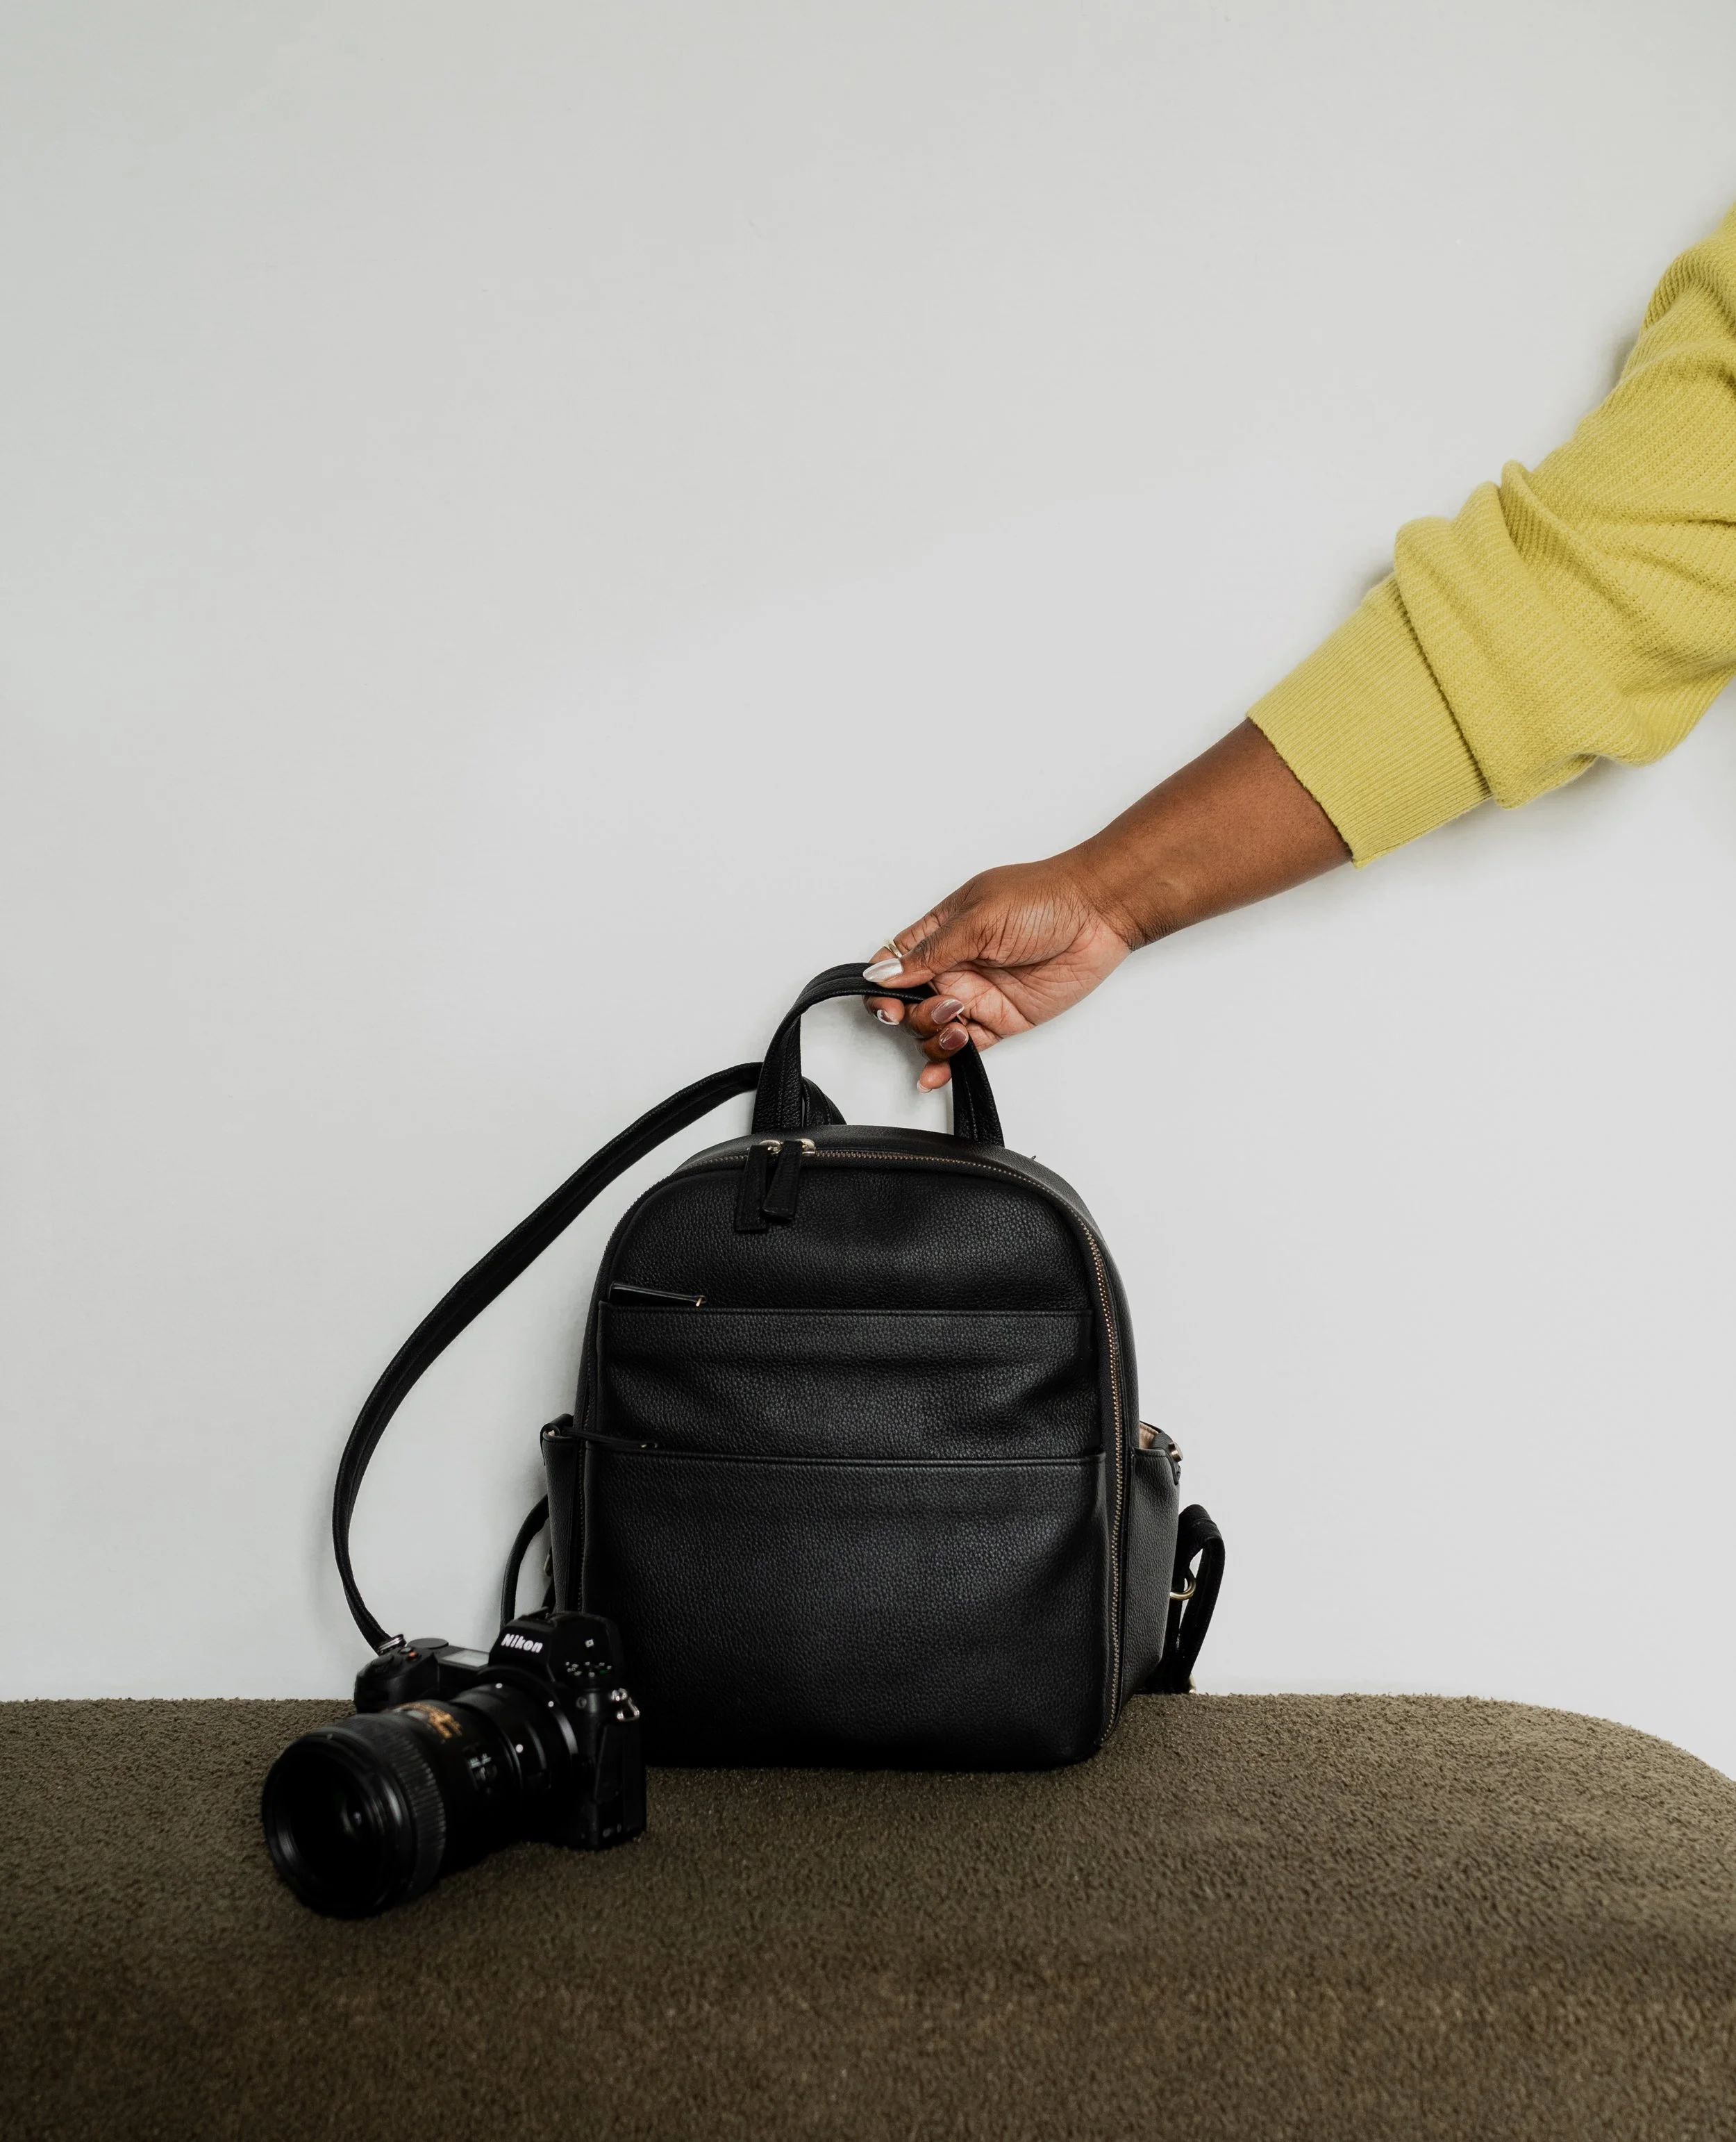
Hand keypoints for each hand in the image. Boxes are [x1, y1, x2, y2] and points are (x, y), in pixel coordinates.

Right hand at [864, 855, 1135, 1089]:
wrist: (1097, 916)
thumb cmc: (1043, 900)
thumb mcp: (977, 919)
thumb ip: (931, 951)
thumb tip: (885, 973)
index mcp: (941, 933)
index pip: (895, 965)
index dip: (883, 987)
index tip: (888, 1002)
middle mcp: (955, 966)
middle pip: (909, 1004)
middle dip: (910, 1015)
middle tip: (939, 1007)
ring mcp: (977, 994)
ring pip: (933, 1029)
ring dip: (932, 1036)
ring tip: (956, 1023)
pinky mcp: (1001, 1020)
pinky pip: (965, 1047)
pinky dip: (947, 1062)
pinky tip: (934, 1074)